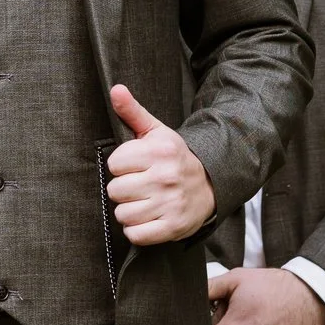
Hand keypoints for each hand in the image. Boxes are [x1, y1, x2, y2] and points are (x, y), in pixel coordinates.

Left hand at [105, 85, 213, 245]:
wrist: (211, 184)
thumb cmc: (174, 158)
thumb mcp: (156, 132)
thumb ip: (132, 112)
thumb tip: (115, 89)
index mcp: (159, 151)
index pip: (114, 164)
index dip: (121, 166)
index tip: (134, 166)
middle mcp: (166, 177)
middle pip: (115, 190)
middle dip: (124, 189)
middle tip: (140, 185)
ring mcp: (170, 203)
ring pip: (123, 214)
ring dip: (129, 211)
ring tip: (143, 202)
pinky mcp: (174, 227)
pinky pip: (136, 234)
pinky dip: (137, 230)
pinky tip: (148, 218)